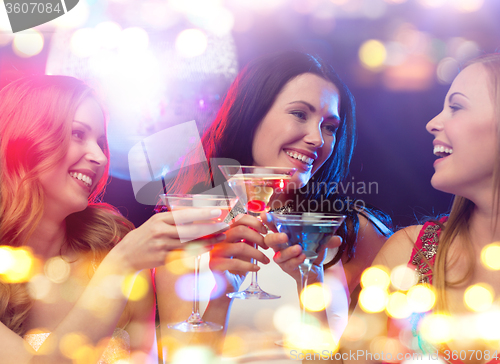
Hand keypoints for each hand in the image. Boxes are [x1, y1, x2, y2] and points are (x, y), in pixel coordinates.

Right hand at [110, 208, 227, 271]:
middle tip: (224, 225)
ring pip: (190, 243)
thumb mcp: (155, 223)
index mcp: (159, 219)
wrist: (126, 255)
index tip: (217, 211)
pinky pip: (184, 255)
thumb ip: (173, 219)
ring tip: (221, 237)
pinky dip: (198, 251)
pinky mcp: (163, 259)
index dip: (202, 213)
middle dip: (210, 227)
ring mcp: (161, 246)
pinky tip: (208, 248)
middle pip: (190, 229)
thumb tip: (196, 213)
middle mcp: (160, 231)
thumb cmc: (145, 237)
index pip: (185, 214)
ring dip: (208, 240)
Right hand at [209, 214, 269, 291]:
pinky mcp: (215, 264)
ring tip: (265, 260)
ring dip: (257, 254)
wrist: (226, 284)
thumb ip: (249, 238)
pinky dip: (249, 265)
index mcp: (226, 231)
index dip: (254, 222)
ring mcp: (215, 251)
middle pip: (240, 230)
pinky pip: (235, 263)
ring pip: (241, 247)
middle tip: (267, 246)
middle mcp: (218, 239)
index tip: (265, 230)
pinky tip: (257, 268)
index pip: (239, 218)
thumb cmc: (236, 265)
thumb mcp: (244, 248)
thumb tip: (263, 228)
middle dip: (258, 238)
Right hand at [262, 212, 341, 283]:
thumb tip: (337, 239)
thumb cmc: (312, 251)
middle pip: (269, 240)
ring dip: (288, 251)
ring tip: (299, 248)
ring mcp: (281, 257)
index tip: (265, 215)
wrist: (315, 270)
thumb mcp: (320, 243)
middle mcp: (280, 246)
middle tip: (285, 236)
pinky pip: (287, 264)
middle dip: (275, 237)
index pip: (273, 226)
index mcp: (284, 234)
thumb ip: (327, 239)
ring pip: (278, 254)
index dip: (267, 221)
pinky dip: (295, 260)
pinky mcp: (286, 267)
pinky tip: (302, 257)